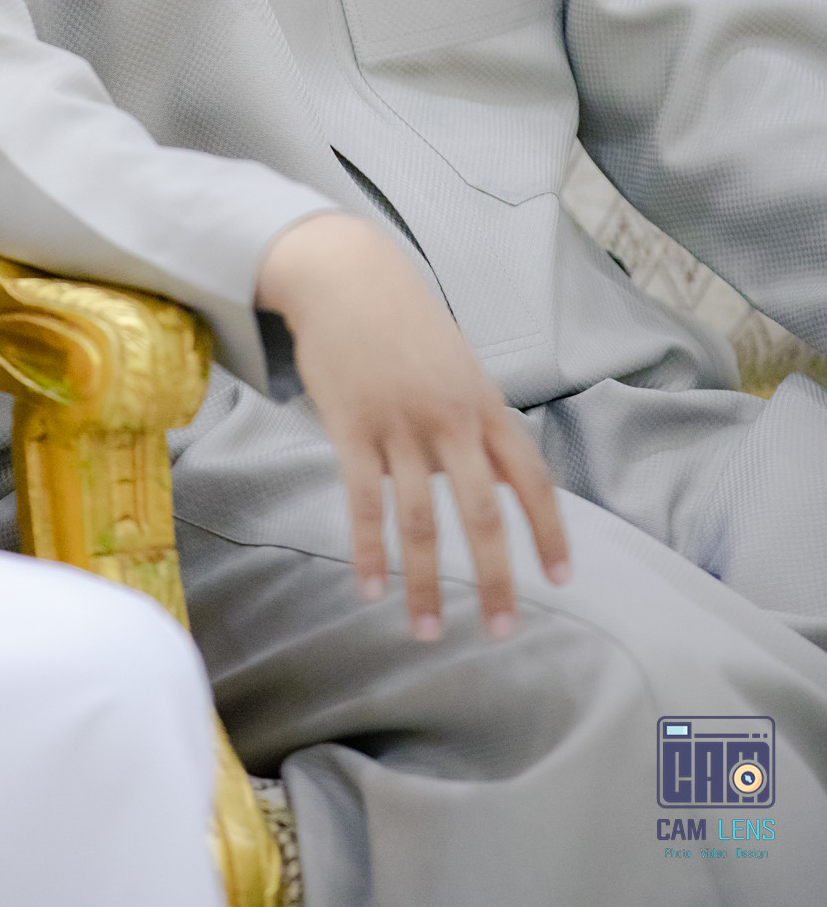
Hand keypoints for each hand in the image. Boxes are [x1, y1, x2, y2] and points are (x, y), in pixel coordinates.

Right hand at [257, 211, 569, 639]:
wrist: (345, 274)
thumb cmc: (404, 320)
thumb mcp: (457, 363)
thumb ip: (476, 420)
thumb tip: (493, 481)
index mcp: (484, 403)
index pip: (530, 477)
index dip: (550, 530)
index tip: (562, 579)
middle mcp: (449, 418)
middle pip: (480, 513)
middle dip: (495, 578)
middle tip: (503, 631)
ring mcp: (398, 425)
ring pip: (417, 521)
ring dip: (425, 583)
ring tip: (428, 631)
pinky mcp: (351, 428)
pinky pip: (363, 503)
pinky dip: (368, 552)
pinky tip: (371, 589)